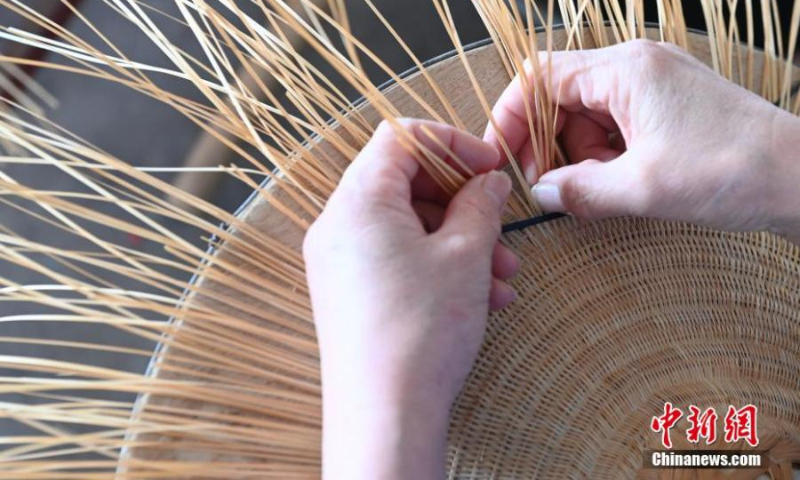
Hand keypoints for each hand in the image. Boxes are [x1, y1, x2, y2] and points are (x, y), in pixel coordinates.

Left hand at [304, 119, 517, 479]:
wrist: (386, 414)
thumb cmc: (421, 332)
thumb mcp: (466, 256)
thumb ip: (480, 204)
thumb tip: (488, 183)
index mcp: (358, 201)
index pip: (401, 139)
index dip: (452, 144)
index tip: (490, 167)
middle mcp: (338, 225)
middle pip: (406, 184)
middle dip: (463, 203)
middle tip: (501, 227)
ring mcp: (339, 261)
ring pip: (408, 227)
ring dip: (460, 242)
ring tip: (503, 276)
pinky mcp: (348, 292)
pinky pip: (396, 259)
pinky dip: (437, 267)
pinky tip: (482, 297)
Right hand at [485, 39, 799, 243]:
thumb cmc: (734, 171)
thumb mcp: (643, 188)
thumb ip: (579, 191)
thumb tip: (541, 194)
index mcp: (626, 70)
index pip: (541, 78)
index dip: (513, 117)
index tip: (501, 156)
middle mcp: (637, 68)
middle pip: (561, 97)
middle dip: (548, 145)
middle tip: (548, 187)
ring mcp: (654, 86)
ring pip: (587, 116)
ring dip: (580, 157)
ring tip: (599, 191)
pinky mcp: (667, 109)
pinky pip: (615, 128)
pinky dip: (606, 158)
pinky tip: (619, 185)